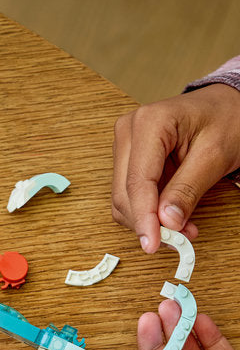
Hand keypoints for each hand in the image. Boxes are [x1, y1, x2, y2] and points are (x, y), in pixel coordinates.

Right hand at [111, 83, 239, 252]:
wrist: (226, 105)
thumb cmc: (226, 118)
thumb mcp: (215, 154)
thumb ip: (188, 189)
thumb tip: (166, 221)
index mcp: (149, 123)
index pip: (137, 181)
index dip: (143, 217)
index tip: (153, 244)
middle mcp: (128, 132)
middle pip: (123, 192)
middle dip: (147, 221)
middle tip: (176, 240)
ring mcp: (125, 145)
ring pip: (122, 198)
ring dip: (147, 220)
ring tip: (181, 228)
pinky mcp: (129, 159)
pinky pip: (130, 194)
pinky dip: (148, 212)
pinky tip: (171, 216)